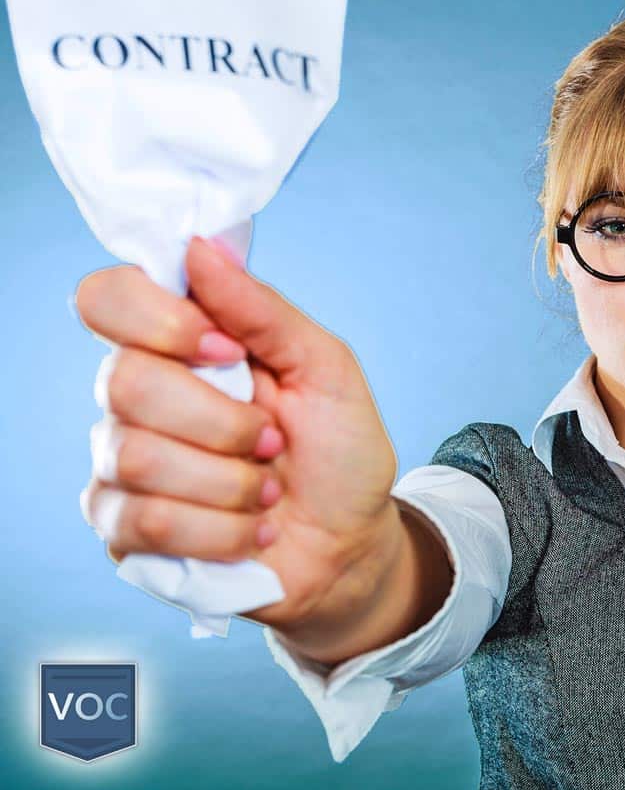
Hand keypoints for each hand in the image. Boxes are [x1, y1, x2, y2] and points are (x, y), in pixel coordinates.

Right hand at [75, 236, 402, 630]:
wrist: (351, 542)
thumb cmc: (339, 450)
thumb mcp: (326, 369)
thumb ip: (263, 310)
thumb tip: (199, 246)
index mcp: (180, 344)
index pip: (107, 298)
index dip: (159, 321)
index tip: (228, 350)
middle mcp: (137, 397)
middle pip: (125, 382)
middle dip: (222, 422)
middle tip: (273, 441)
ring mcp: (121, 465)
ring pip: (139, 459)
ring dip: (232, 484)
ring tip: (269, 492)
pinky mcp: (124, 530)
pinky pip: (147, 522)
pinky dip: (222, 531)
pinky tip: (252, 531)